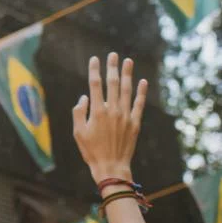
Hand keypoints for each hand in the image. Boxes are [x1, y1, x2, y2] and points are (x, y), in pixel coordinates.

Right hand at [72, 52, 148, 184]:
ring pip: (127, 90)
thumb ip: (79, 112)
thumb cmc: (91, 151)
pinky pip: (139, 104)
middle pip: (113, 83)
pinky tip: (143, 82)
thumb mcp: (78, 133)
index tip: (95, 59)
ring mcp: (125, 116)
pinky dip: (141, 92)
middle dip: (112, 67)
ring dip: (128, 74)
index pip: (95, 85)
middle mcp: (112, 110)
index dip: (95, 70)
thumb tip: (84, 97)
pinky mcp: (135, 123)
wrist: (111, 167)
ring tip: (128, 61)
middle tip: (113, 55)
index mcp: (97, 111)